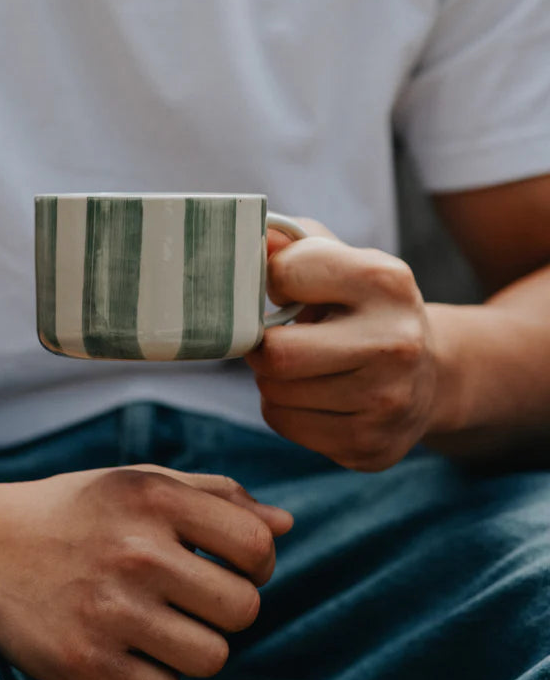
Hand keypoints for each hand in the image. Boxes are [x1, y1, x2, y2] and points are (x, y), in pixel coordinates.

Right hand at [0, 466, 292, 679]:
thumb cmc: (77, 509)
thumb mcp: (141, 481)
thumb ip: (217, 496)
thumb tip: (285, 525)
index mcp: (155, 496)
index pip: (259, 546)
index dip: (257, 562)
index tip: (229, 564)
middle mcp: (135, 550)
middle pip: (244, 609)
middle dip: (225, 606)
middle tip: (190, 595)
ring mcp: (108, 610)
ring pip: (212, 657)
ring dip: (194, 646)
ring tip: (159, 622)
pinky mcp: (83, 663)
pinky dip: (155, 679)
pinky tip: (126, 647)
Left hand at [246, 219, 440, 471]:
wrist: (430, 373)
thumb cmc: (365, 308)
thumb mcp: (341, 262)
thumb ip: (292, 243)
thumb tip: (249, 234)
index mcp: (385, 281)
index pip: (285, 274)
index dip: (271, 282)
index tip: (283, 289)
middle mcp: (395, 343)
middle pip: (277, 355)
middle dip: (263, 347)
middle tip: (275, 340)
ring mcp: (387, 402)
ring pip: (274, 394)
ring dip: (272, 379)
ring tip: (301, 367)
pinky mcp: (371, 446)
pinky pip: (285, 424)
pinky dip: (285, 408)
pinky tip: (314, 395)